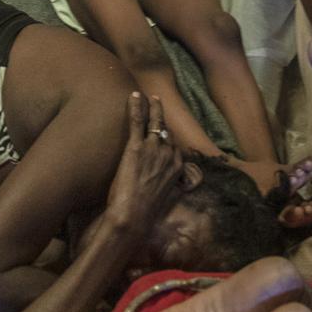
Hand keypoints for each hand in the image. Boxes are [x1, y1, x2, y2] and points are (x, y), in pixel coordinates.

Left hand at [103, 92, 184, 235]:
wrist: (133, 216)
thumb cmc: (146, 212)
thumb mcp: (165, 199)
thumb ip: (170, 187)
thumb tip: (170, 186)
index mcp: (177, 167)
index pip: (174, 146)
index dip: (167, 138)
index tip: (164, 131)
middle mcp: (169, 154)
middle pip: (166, 132)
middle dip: (162, 119)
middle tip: (158, 104)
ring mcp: (153, 149)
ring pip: (155, 122)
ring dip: (153, 107)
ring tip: (151, 97)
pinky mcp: (136, 147)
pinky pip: (138, 121)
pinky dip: (136, 106)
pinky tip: (134, 95)